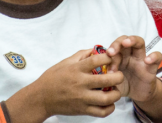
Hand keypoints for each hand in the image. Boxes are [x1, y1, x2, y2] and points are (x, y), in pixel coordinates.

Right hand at [7, 49, 124, 122]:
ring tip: (115, 90)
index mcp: (76, 69)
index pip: (97, 60)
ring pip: (106, 98)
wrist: (41, 98)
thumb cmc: (53, 78)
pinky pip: (101, 112)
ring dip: (116, 94)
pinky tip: (110, 103)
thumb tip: (95, 49)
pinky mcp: (82, 110)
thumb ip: (81, 55)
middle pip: (107, 80)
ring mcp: (82, 98)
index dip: (109, 58)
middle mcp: (80, 83)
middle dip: (118, 76)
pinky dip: (109, 108)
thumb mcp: (65, 62)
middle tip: (119, 75)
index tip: (112, 58)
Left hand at [106, 36, 161, 102]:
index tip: (102, 59)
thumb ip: (104, 77)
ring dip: (132, 40)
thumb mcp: (111, 81)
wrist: (138, 94)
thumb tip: (92, 75)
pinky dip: (153, 56)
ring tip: (126, 43)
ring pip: (139, 42)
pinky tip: (147, 60)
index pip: (112, 48)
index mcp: (118, 57)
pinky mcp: (152, 67)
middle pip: (124, 40)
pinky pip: (157, 56)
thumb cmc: (122, 85)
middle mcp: (129, 54)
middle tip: (111, 52)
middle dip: (117, 43)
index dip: (107, 52)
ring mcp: (141, 59)